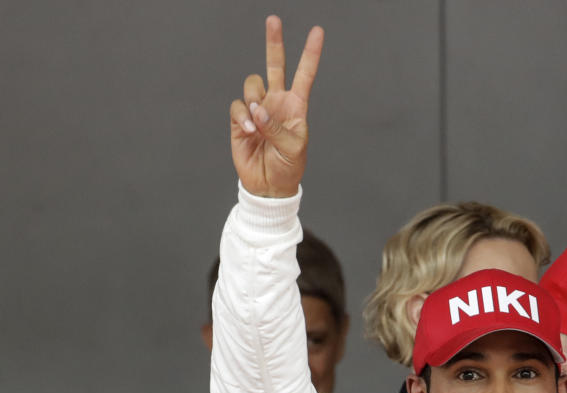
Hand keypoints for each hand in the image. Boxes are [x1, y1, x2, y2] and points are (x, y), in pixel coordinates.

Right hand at [230, 16, 323, 196]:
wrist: (269, 185)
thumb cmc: (288, 166)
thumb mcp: (293, 147)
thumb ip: (276, 126)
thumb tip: (257, 110)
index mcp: (296, 106)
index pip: (305, 74)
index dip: (311, 54)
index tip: (317, 31)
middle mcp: (276, 102)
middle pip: (275, 65)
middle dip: (274, 42)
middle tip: (274, 20)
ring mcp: (257, 109)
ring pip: (252, 84)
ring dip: (254, 100)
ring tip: (258, 125)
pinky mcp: (240, 119)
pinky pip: (237, 106)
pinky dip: (242, 117)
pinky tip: (248, 131)